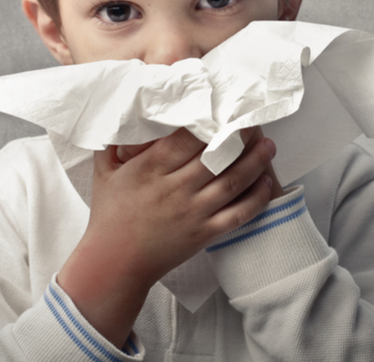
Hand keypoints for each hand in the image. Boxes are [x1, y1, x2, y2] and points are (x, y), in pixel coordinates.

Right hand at [57, 127, 276, 347]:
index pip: (186, 140)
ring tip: (268, 145)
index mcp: (149, 170)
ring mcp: (192, 213)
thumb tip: (122, 113)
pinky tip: (265, 182)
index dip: (209, 123)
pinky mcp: (204, 234)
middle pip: (216, 157)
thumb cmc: (109, 215)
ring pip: (232, 182)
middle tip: (253, 122)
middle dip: (239, 137)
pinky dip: (255, 198)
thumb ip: (112, 143)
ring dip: (255, 162)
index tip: (224, 109)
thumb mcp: (104, 173)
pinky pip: (237, 214)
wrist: (115, 263)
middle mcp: (174, 189)